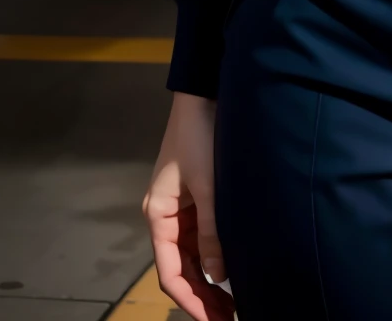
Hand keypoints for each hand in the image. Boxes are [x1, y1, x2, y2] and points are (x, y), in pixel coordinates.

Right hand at [143, 92, 233, 320]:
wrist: (203, 94)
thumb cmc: (201, 136)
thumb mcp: (208, 185)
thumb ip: (212, 231)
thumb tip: (217, 276)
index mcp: (158, 216)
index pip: (170, 272)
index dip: (191, 301)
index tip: (213, 320)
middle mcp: (166, 217)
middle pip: (180, 268)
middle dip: (202, 296)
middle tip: (230, 318)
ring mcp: (181, 208)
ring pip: (191, 256)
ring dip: (209, 280)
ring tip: (233, 304)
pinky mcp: (196, 198)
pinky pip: (201, 238)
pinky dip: (213, 257)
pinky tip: (230, 271)